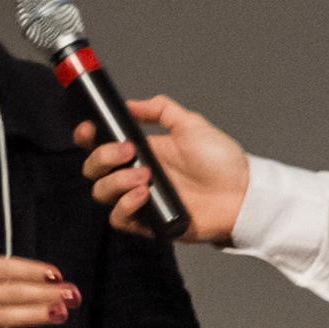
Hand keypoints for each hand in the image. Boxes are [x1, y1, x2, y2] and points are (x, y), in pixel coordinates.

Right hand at [76, 95, 248, 243]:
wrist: (240, 195)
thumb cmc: (222, 164)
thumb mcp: (191, 125)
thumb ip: (161, 110)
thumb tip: (132, 104)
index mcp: (143, 152)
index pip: (101, 145)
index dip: (88, 139)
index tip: (89, 131)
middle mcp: (135, 175)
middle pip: (94, 170)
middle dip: (103, 157)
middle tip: (129, 152)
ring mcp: (139, 200)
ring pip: (101, 193)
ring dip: (116, 181)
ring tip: (145, 176)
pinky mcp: (147, 223)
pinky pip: (118, 218)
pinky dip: (125, 205)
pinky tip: (144, 195)